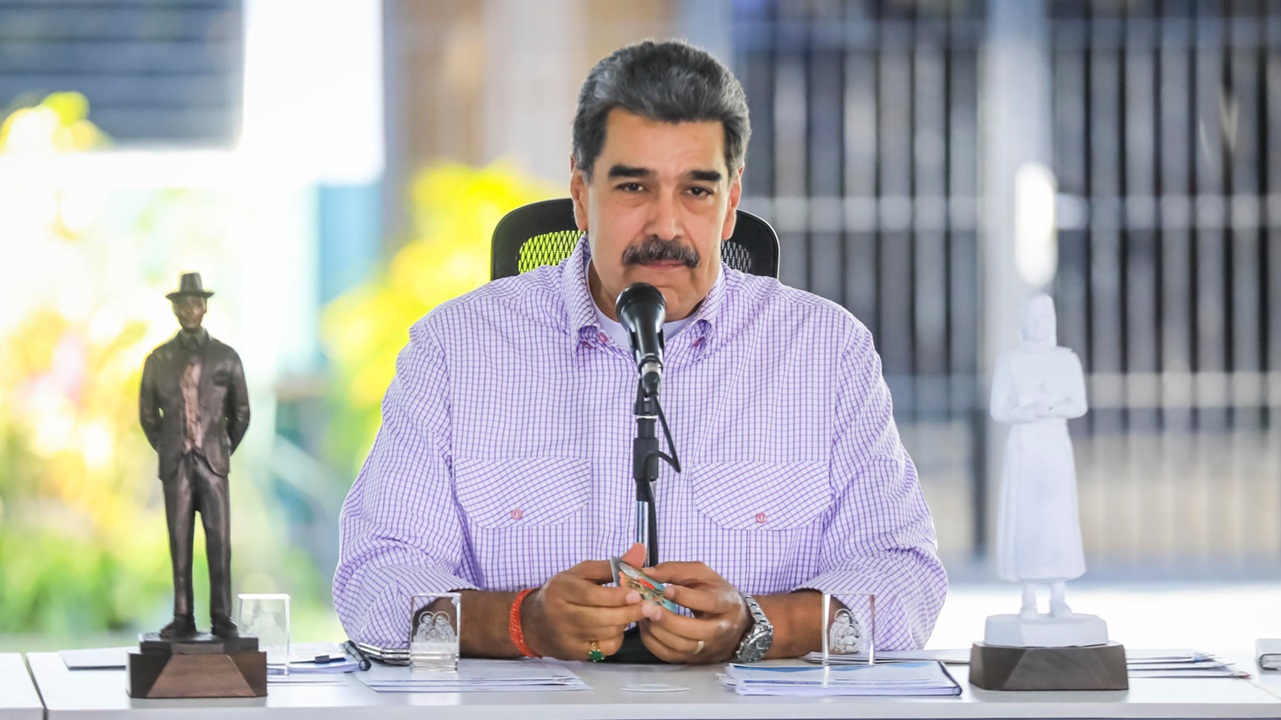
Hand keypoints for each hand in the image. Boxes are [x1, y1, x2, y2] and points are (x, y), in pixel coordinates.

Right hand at [521, 543, 646, 660]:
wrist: (534, 623)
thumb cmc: (563, 593)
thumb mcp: (582, 573)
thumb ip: (611, 565)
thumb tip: (640, 551)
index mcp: (560, 589)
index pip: (590, 595)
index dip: (615, 596)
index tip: (635, 594)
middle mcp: (560, 614)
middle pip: (598, 618)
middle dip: (627, 613)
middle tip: (650, 608)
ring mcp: (566, 636)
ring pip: (603, 634)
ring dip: (623, 624)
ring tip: (633, 614)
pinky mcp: (573, 653)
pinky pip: (603, 649)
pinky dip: (615, 639)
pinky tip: (617, 628)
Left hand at [637, 561, 749, 663]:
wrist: (735, 621)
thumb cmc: (715, 592)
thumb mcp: (701, 574)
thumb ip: (675, 571)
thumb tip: (646, 574)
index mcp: (727, 604)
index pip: (709, 602)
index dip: (686, 597)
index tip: (666, 590)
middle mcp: (722, 630)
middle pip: (696, 631)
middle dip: (670, 621)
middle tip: (649, 609)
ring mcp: (709, 648)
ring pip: (682, 647)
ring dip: (659, 632)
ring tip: (644, 616)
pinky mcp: (696, 659)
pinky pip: (672, 656)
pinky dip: (655, 643)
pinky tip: (647, 628)